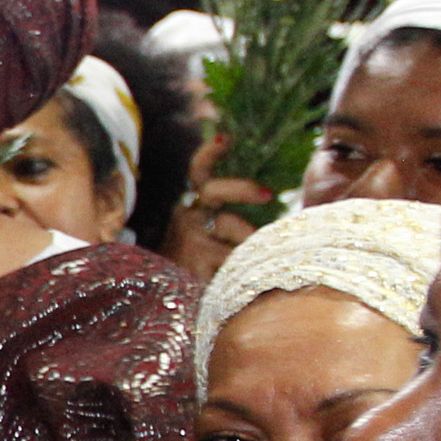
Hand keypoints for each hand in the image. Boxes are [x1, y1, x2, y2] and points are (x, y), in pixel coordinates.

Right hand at [167, 135, 276, 281]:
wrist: (163, 303)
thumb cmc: (199, 269)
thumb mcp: (214, 241)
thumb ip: (236, 225)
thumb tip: (277, 212)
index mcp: (192, 209)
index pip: (198, 174)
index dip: (210, 153)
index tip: (227, 137)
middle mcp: (187, 219)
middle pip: (215, 190)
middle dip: (242, 188)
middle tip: (268, 195)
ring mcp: (190, 241)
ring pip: (232, 227)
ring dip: (252, 241)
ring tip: (260, 261)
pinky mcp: (196, 264)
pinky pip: (234, 258)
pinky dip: (247, 267)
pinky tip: (245, 278)